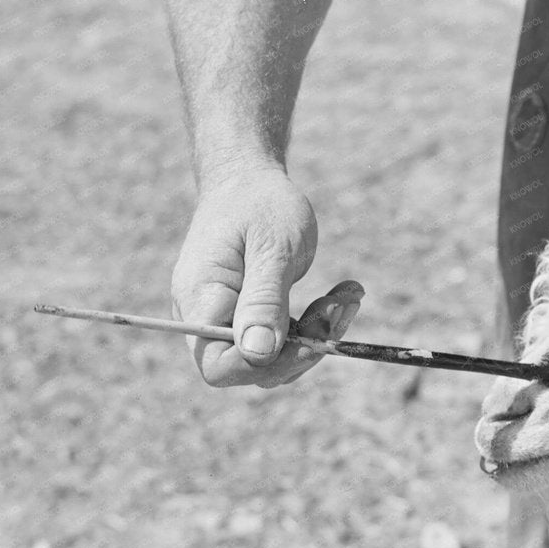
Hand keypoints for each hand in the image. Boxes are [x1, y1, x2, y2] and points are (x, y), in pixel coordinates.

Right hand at [170, 168, 357, 386]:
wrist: (250, 179)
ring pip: (276, 358)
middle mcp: (207, 318)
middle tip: (339, 305)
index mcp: (201, 300)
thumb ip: (263, 300)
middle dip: (303, 348)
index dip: (262, 365)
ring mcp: (229, 320)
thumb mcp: (271, 247)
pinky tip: (343, 294)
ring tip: (347, 294)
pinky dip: (317, 324)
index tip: (309, 339)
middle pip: (252, 368)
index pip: (218, 365)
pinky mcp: (253, 318)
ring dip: (318, 334)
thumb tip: (256, 353)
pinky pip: (287, 341)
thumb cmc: (258, 203)